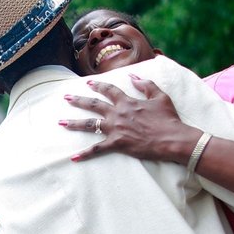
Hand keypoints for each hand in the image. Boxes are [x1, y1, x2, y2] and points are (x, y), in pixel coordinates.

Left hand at [60, 76, 198, 162]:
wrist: (172, 139)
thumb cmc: (168, 119)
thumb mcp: (160, 97)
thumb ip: (146, 84)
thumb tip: (134, 76)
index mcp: (127, 102)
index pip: (109, 90)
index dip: (98, 86)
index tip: (88, 83)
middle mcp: (118, 114)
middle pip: (93, 105)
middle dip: (78, 101)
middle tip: (66, 98)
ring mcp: (115, 129)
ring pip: (90, 125)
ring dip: (74, 123)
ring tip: (61, 123)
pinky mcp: (117, 144)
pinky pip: (97, 149)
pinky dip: (85, 154)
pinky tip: (73, 157)